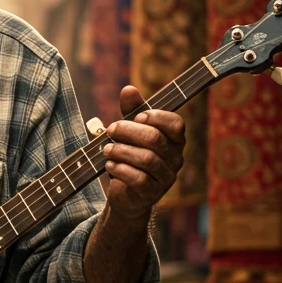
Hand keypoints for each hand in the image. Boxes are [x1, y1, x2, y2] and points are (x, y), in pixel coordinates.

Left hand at [101, 85, 185, 224]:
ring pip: (147, 159)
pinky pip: (139, 179)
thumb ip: (131, 111)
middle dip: (128, 131)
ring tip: (106, 150)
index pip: (176, 123)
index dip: (156, 117)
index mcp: (175, 140)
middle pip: (155, 139)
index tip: (137, 116)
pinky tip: (109, 165)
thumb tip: (129, 89)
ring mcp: (166, 177)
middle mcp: (175, 158)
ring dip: (121, 151)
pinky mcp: (152, 193)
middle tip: (110, 130)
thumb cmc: (131, 156)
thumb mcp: (130, 132)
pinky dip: (121, 170)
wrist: (126, 193)